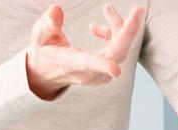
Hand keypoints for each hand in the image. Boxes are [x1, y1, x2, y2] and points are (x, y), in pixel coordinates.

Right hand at [26, 3, 143, 99]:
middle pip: (117, 53)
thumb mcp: (39, 38)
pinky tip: (97, 27)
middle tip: (138, 10)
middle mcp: (90, 72)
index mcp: (72, 64)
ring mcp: (101, 74)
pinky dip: (114, 34)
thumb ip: (47, 24)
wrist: (48, 73)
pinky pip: (119, 50)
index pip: (88, 64)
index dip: (102, 66)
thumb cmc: (45, 53)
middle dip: (128, 31)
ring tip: (107, 9)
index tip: (115, 70)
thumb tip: (56, 9)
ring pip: (120, 49)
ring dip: (118, 27)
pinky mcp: (107, 71)